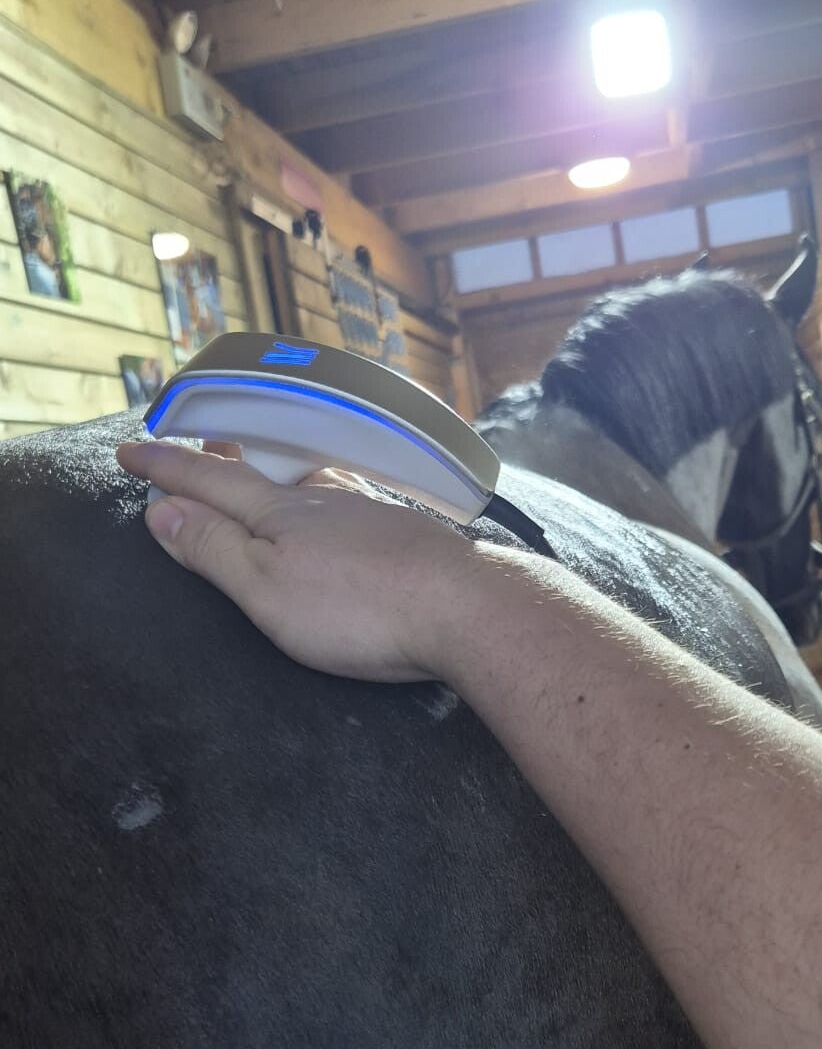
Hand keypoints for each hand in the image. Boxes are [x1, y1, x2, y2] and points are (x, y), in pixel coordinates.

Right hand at [115, 440, 473, 682]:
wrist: (466, 609)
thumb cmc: (359, 608)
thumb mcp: (266, 588)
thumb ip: (214, 548)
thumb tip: (163, 511)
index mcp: (280, 512)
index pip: (209, 479)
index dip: (167, 467)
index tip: (129, 451)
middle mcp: (323, 498)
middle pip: (261, 471)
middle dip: (222, 457)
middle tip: (198, 439)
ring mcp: (368, 512)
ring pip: (310, 480)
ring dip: (277, 471)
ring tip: (263, 466)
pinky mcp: (404, 534)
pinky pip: (348, 499)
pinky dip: (324, 493)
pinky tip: (339, 503)